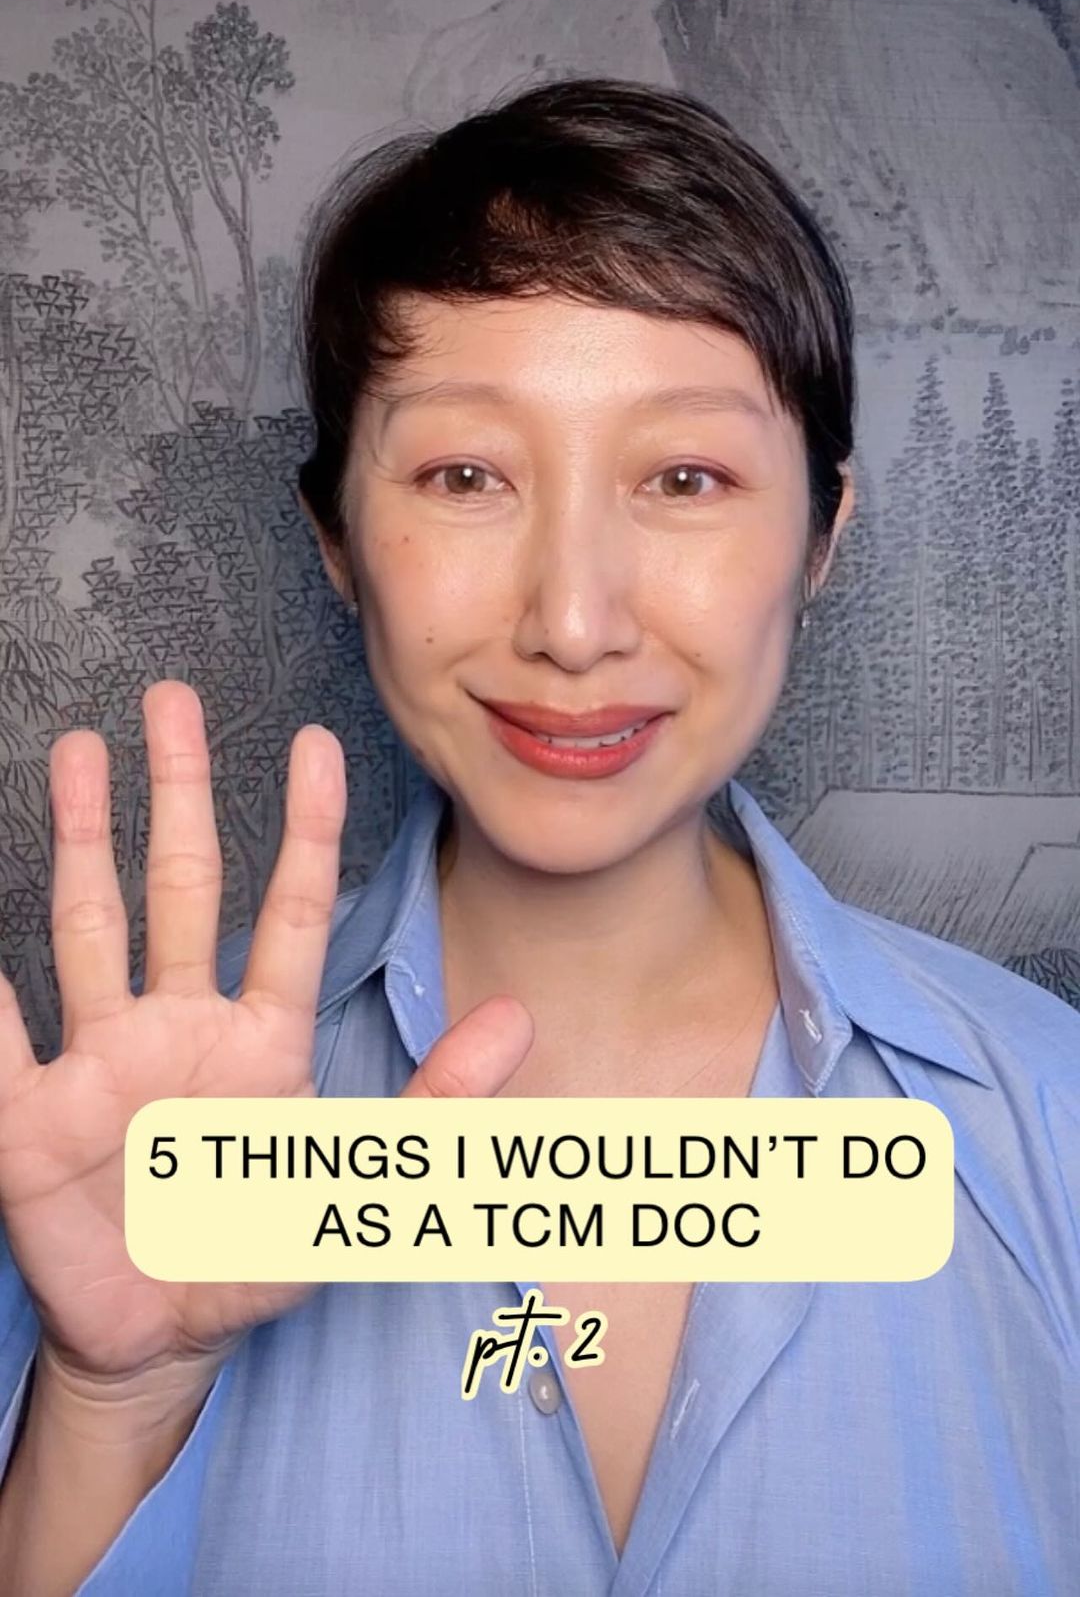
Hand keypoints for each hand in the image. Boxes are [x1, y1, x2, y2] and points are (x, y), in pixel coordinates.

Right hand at [0, 681, 533, 1396]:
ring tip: (75, 751)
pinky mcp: (30, 1114)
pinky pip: (3, 1038)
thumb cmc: (256, 1257)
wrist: (159, 1343)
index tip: (317, 745)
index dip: (303, 830)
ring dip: (80, 839)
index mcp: (260, 1039)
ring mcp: (100, 1060)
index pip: (285, 912)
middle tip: (170, 699)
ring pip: (88, 925)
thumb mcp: (359, 1192)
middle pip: (176, 885)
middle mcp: (178, 1025)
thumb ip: (439, 1108)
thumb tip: (520, 1020)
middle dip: (173, 792)